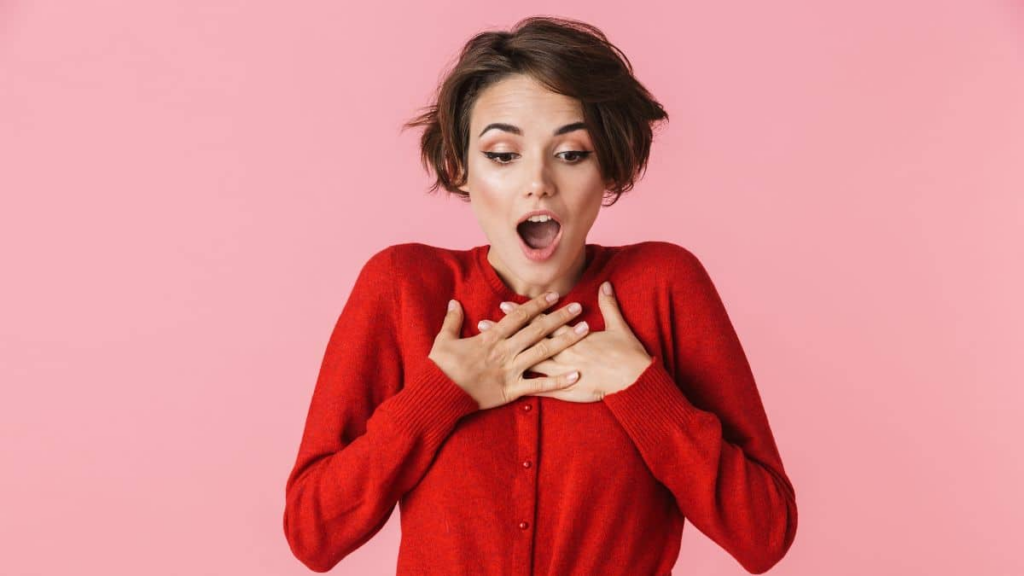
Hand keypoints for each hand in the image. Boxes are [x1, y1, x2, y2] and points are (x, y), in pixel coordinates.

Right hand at [428, 291, 590, 410]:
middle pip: (537, 330)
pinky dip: (558, 382)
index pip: (519, 317)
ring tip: (584, 331)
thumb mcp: (444, 340)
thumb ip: (452, 320)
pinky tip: (575, 375)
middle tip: (578, 308)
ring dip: (565, 341)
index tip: (554, 296)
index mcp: (491, 338)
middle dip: (559, 318)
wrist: (440, 395)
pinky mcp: (511, 390)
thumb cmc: (441, 368)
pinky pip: (538, 386)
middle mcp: (505, 351)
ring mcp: (510, 371)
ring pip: (543, 353)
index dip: (537, 305)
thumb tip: (454, 302)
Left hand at [478, 281, 652, 402]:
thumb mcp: (619, 326)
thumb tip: (606, 284)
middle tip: (483, 325)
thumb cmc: (629, 355)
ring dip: (507, 357)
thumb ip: (609, 305)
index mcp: (574, 337)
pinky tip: (506, 384)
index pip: (542, 322)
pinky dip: (525, 385)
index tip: (503, 306)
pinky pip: (542, 389)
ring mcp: (563, 373)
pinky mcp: (566, 391)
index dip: (521, 314)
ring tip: (487, 351)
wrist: (636, 382)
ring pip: (529, 363)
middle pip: (528, 341)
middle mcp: (564, 353)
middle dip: (505, 333)